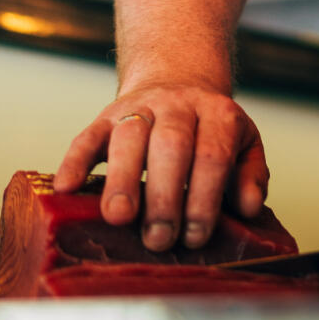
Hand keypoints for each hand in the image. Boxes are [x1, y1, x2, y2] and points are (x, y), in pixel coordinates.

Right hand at [53, 82, 268, 251]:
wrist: (179, 80)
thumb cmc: (210, 130)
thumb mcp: (243, 143)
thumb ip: (250, 174)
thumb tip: (250, 207)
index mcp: (218, 113)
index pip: (213, 154)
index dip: (204, 197)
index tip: (195, 235)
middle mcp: (179, 105)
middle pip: (172, 146)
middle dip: (165, 196)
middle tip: (159, 239)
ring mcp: (141, 108)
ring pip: (130, 137)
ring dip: (123, 179)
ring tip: (119, 218)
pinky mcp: (106, 116)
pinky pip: (88, 135)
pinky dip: (75, 161)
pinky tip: (68, 187)